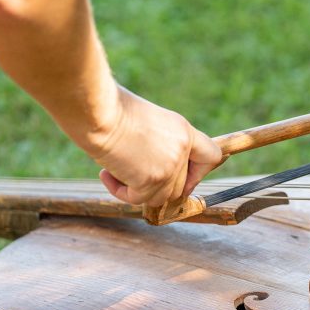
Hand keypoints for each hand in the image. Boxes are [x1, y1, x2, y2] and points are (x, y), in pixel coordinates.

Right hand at [89, 87, 223, 205]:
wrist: (99, 112)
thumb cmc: (114, 109)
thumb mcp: (149, 119)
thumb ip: (162, 141)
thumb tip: (157, 162)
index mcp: (184, 131)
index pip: (211, 157)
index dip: (199, 171)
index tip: (182, 174)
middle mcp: (181, 151)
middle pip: (181, 185)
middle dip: (158, 183)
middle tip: (133, 169)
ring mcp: (168, 168)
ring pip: (161, 197)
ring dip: (139, 189)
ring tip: (116, 169)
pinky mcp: (149, 181)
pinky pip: (139, 199)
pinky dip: (120, 192)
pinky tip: (105, 174)